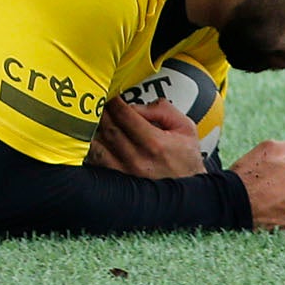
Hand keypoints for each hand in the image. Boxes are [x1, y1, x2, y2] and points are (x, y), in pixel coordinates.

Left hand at [86, 97, 204, 179]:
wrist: (191, 190)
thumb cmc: (186, 158)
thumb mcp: (184, 127)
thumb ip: (162, 110)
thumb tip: (135, 106)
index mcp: (155, 144)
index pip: (125, 115)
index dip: (114, 101)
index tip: (111, 94)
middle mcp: (139, 160)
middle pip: (109, 128)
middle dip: (102, 111)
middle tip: (100, 102)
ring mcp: (127, 173)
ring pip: (98, 146)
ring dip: (94, 130)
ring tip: (95, 120)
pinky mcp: (120, 183)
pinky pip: (97, 163)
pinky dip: (93, 149)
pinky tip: (96, 140)